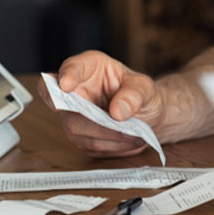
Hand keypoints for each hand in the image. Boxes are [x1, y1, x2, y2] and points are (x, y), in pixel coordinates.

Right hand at [37, 51, 165, 157]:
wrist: (147, 115)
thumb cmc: (142, 94)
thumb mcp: (145, 88)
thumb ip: (134, 95)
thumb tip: (117, 111)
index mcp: (89, 67)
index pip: (71, 68)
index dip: (66, 76)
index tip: (66, 85)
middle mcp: (76, 91)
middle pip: (66, 106)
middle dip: (93, 120)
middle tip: (122, 126)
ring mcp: (73, 116)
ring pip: (77, 130)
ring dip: (108, 137)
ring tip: (135, 136)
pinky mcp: (80, 137)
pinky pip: (90, 146)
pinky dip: (112, 146)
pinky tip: (130, 141)